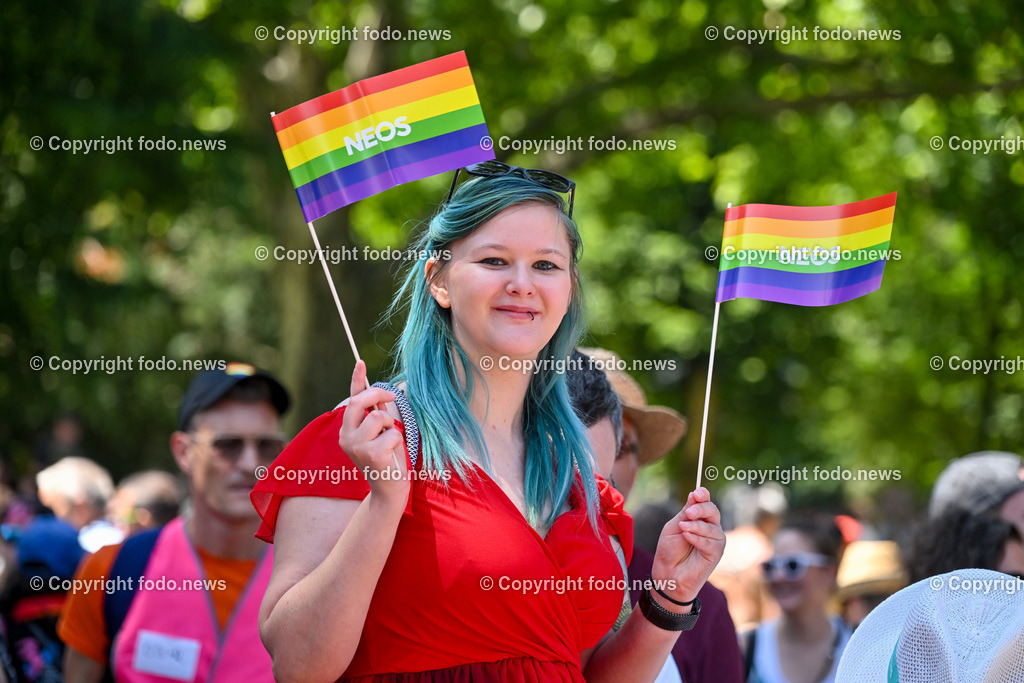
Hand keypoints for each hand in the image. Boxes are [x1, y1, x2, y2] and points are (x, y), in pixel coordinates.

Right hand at [337, 361, 408, 503]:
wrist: (389, 491)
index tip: (360, 362)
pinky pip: (392, 434)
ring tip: (390, 442)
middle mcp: (346, 438)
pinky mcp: (372, 455)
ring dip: (391, 426)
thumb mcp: (380, 434)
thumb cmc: (387, 461)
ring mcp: (357, 447)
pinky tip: (393, 455)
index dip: (357, 379)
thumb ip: (377, 415)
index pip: (351, 399)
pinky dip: (398, 441)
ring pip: (379, 417)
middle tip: (392, 399)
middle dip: (378, 395)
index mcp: (346, 431)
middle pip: (359, 402)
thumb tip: (382, 393)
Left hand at [650, 487, 724, 607]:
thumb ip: (685, 512)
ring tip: (683, 529)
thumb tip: (695, 494)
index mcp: (698, 518)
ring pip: (713, 527)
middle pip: (713, 511)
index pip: (705, 502)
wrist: (668, 574)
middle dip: (701, 509)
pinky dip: (698, 538)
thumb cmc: (669, 551)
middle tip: (689, 513)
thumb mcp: (674, 526)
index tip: (697, 493)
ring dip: (697, 526)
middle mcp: (709, 527)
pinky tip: (687, 538)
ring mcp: (714, 540)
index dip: (703, 495)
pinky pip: (712, 542)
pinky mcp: (716, 553)